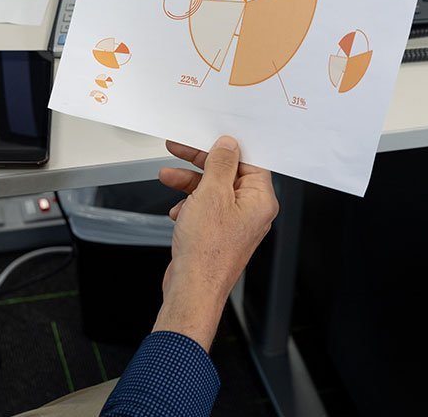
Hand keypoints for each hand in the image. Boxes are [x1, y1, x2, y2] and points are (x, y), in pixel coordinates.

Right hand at [153, 135, 278, 350]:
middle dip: (199, 163)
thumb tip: (228, 145)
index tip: (206, 139)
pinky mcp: (218, 234)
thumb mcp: (211, 193)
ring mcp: (235, 224)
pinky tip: (176, 210)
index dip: (226, 148)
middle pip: (228, 174)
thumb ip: (221, 165)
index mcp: (260, 200)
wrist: (192, 289)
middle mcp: (251, 212)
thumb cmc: (206, 251)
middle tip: (178, 149)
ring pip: (213, 191)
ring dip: (189, 182)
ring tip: (167, 177)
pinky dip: (189, 204)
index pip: (248, 161)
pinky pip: (205, 208)